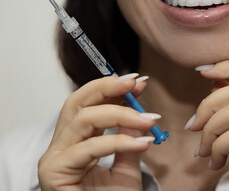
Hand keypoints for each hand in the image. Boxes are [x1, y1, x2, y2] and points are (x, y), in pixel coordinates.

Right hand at [38, 75, 158, 190]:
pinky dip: (119, 142)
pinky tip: (143, 143)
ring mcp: (55, 158)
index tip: (139, 81)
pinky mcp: (54, 172)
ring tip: (149, 120)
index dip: (112, 88)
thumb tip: (138, 112)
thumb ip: (129, 139)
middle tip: (136, 83)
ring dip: (121, 114)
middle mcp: (61, 145)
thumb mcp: (127, 166)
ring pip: (83, 119)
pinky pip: (89, 148)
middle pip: (78, 103)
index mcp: (75, 141)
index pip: (89, 104)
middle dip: (108, 88)